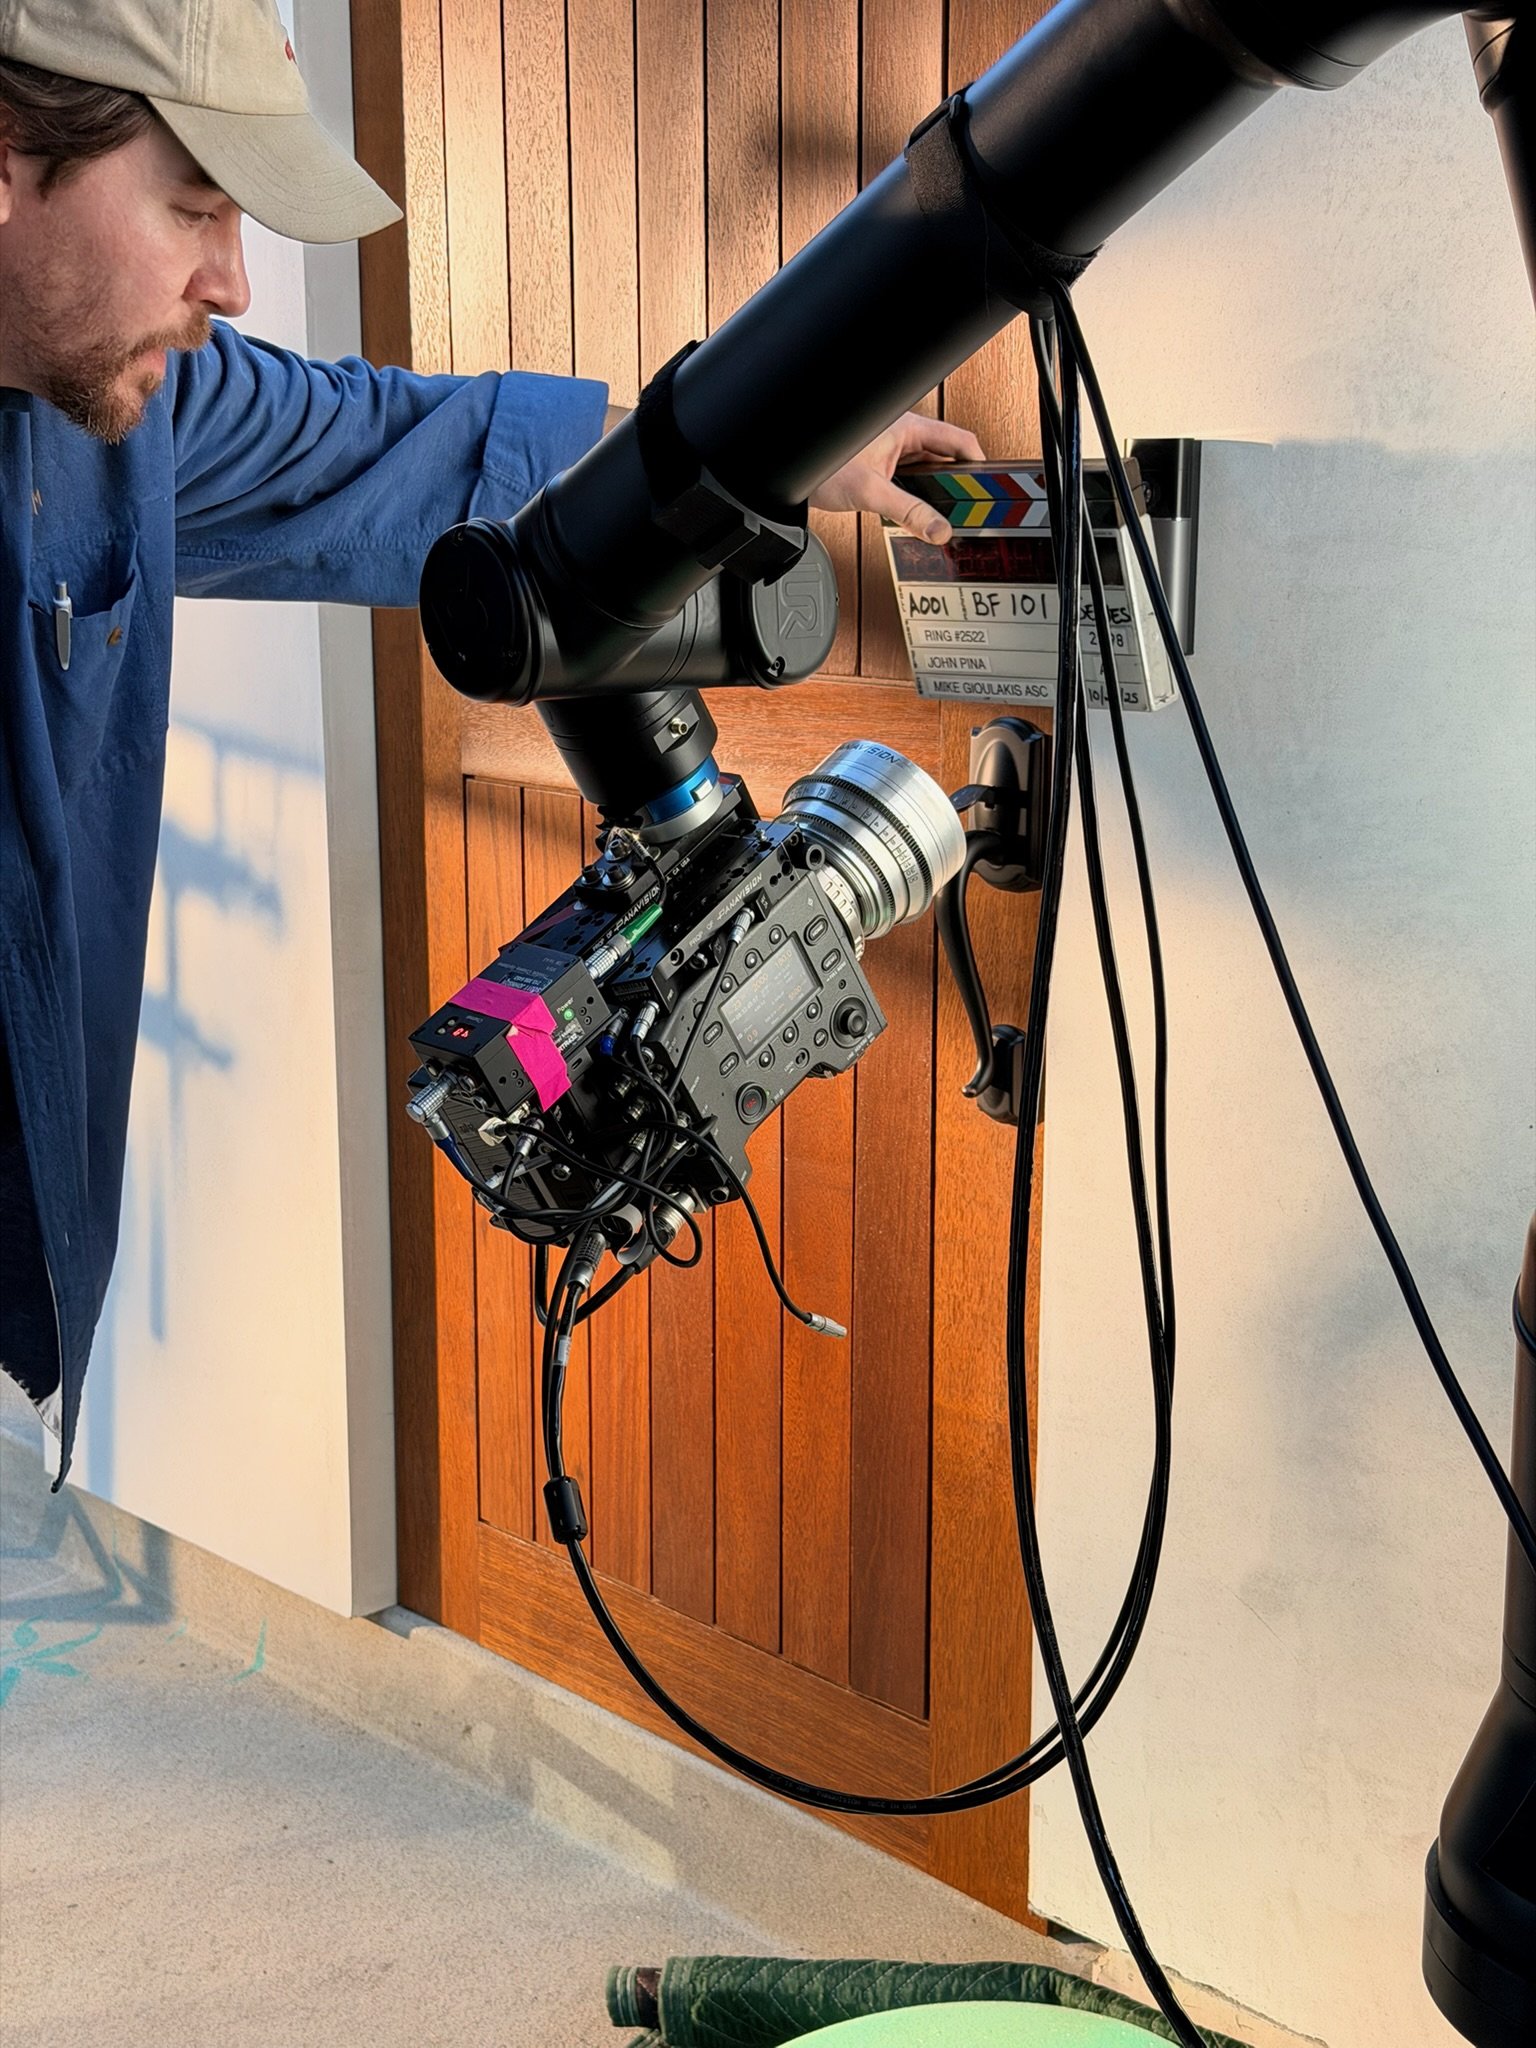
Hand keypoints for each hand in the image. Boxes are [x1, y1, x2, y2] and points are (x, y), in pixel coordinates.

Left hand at [809, 411, 984, 544]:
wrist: (789, 473)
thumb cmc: (821, 464)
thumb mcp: (871, 492)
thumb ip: (908, 512)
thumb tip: (938, 530)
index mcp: (906, 428)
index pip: (959, 441)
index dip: (978, 464)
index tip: (990, 488)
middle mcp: (902, 435)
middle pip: (946, 459)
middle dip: (958, 485)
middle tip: (969, 510)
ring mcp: (892, 451)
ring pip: (928, 472)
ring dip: (936, 493)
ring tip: (945, 515)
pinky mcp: (882, 466)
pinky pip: (911, 481)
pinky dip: (918, 498)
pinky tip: (918, 515)